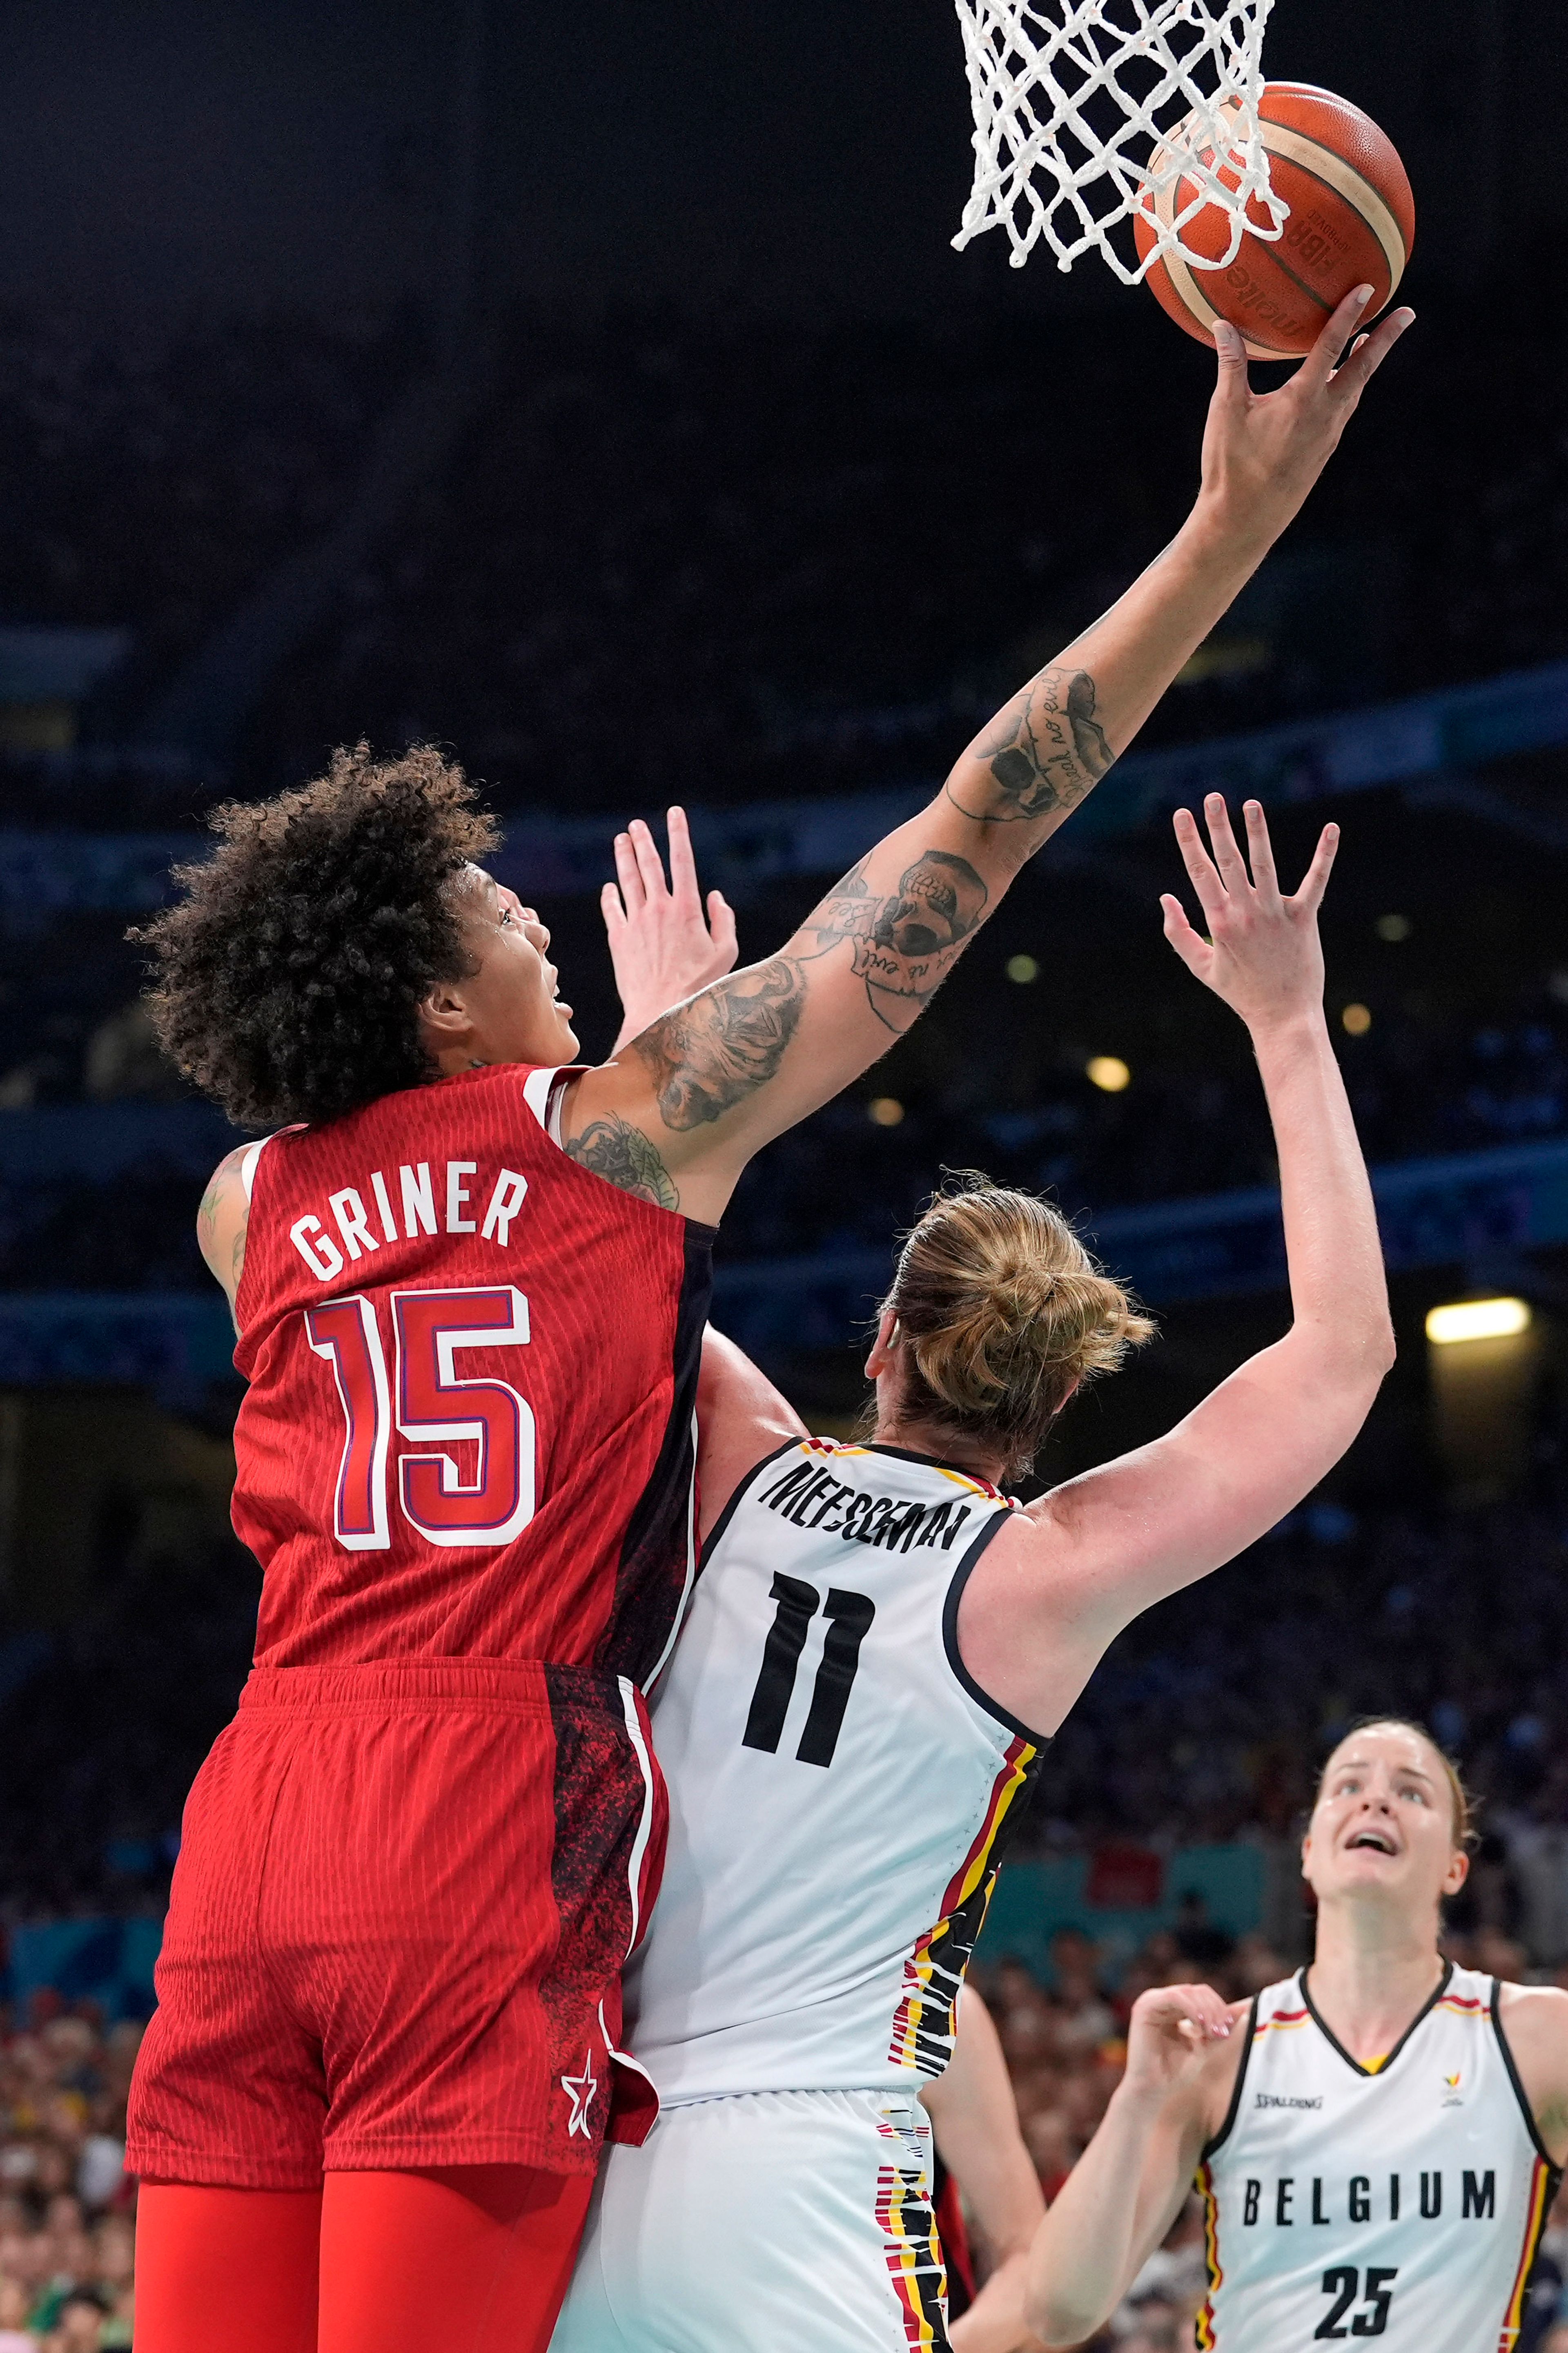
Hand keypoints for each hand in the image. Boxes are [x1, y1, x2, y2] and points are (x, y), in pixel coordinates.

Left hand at [602, 806, 737, 1052]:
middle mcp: (659, 909)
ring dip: (624, 858)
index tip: (675, 814)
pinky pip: (612, 909)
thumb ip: (724, 920)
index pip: (683, 860)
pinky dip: (610, 895)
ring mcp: (635, 922)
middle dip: (643, 840)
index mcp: (687, 909)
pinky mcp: (618, 939)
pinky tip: (610, 887)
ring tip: (622, 840)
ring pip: (627, 880)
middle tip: (637, 825)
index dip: (679, 833)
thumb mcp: (726, 953)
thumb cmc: (699, 986)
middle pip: (649, 865)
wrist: (662, 1011)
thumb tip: (716, 897)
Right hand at [1120, 1982, 1239, 2105]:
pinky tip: (1199, 2027)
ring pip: (1188, 1991)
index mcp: (1173, 2007)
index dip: (1219, 2008)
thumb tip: (1248, 2008)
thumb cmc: (1175, 2071)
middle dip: (1215, 2010)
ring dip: (1206, 2011)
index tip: (1228, 2029)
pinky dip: (1192, 2009)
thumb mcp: (1205, 2046)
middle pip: (1198, 1990)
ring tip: (1212, 2033)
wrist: (1153, 2090)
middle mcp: (1162, 2000)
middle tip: (1221, 2033)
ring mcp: (1152, 2001)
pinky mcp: (1145, 2007)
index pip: (1202, 1994)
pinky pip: (1174, 1997)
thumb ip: (1221, 2028)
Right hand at [1162, 796, 1334, 1033]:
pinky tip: (1332, 829)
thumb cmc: (1241, 992)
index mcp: (1219, 922)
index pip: (1200, 873)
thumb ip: (1178, 933)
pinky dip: (1324, 855)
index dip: (1189, 842)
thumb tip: (1166, 898)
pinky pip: (1315, 882)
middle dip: (1218, 827)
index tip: (1181, 816)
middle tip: (1211, 797)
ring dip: (1257, 832)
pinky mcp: (1305, 918)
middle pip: (1229, 862)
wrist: (1283, 1016)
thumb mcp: (1201, 967)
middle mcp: (1246, 914)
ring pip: (1265, 865)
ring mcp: (1276, 914)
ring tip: (1250, 804)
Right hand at [1194, 284, 1413, 553]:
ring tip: (1370, 339)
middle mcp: (1326, 415)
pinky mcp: (1323, 451)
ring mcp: (1329, 435)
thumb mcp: (1226, 411)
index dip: (1348, 314)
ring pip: (1355, 389)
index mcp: (1303, 401)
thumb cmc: (1231, 466)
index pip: (1331, 346)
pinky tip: (1338, 382)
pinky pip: (1343, 408)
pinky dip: (1348, 386)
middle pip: (1363, 368)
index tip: (1368, 288)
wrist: (1245, 521)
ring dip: (1366, 362)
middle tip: (1407, 313)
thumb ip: (1231, 365)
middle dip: (1385, 338)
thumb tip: (1222, 324)